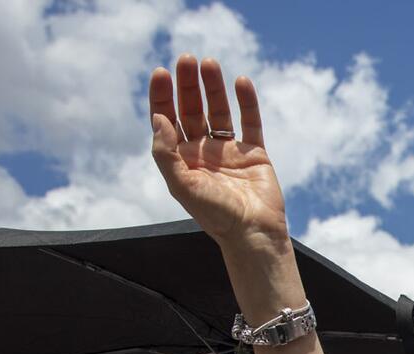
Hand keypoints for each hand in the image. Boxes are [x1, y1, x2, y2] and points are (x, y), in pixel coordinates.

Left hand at [149, 55, 290, 253]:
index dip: (162, 95)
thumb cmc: (215, 215)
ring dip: (213, 87)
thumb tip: (158, 117)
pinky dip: (246, 101)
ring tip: (209, 63)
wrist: (254, 233)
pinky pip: (250, 121)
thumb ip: (166, 152)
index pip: (167, 119)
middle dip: (187, 84)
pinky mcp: (255, 153)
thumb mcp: (181, 185)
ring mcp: (229, 151)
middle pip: (191, 109)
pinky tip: (240, 82)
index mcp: (182, 159)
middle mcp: (203, 152)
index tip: (162, 72)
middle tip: (187, 59)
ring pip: (219, 111)